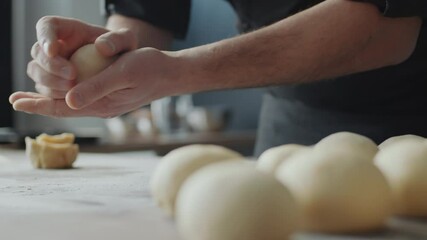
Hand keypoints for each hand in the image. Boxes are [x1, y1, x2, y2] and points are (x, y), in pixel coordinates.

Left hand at [10, 47, 183, 117]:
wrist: (170, 74)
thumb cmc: (150, 69)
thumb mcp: (123, 73)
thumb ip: (97, 87)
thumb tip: (69, 101)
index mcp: (103, 105)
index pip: (63, 108)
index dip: (38, 105)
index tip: (16, 101)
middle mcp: (102, 108)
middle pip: (64, 108)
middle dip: (39, 104)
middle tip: (15, 99)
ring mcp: (107, 104)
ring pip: (72, 104)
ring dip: (50, 100)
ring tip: (32, 96)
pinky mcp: (112, 98)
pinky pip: (83, 99)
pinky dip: (66, 95)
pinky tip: (62, 90)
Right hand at [24, 16, 137, 98]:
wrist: (123, 68)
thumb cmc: (122, 49)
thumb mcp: (126, 40)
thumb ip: (117, 40)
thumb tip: (101, 47)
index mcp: (67, 29)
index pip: (47, 26)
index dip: (45, 38)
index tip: (53, 50)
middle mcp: (55, 47)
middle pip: (38, 53)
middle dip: (50, 66)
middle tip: (72, 76)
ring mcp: (52, 67)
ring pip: (38, 74)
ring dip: (50, 84)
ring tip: (72, 90)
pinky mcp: (55, 85)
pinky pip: (46, 92)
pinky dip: (51, 98)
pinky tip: (67, 102)